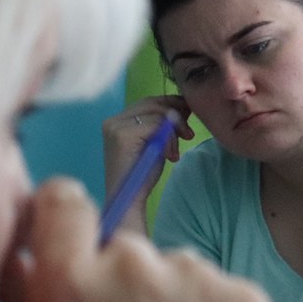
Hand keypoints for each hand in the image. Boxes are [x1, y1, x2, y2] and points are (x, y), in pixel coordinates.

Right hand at [17, 179, 280, 301]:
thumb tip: (22, 250)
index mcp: (70, 284)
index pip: (64, 201)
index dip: (65, 218)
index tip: (74, 242)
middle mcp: (133, 267)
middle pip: (126, 248)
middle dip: (126, 283)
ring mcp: (197, 279)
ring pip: (180, 271)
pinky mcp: (247, 298)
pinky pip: (224, 294)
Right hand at [102, 96, 192, 213]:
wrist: (130, 199)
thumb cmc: (143, 174)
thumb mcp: (156, 142)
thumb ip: (164, 124)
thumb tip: (184, 105)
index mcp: (118, 121)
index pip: (149, 102)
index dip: (171, 104)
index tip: (189, 113)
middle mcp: (113, 121)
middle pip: (154, 103)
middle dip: (177, 115)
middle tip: (189, 134)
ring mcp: (115, 127)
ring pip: (158, 114)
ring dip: (174, 132)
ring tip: (175, 153)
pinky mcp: (122, 135)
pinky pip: (157, 126)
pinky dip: (169, 140)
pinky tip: (170, 157)